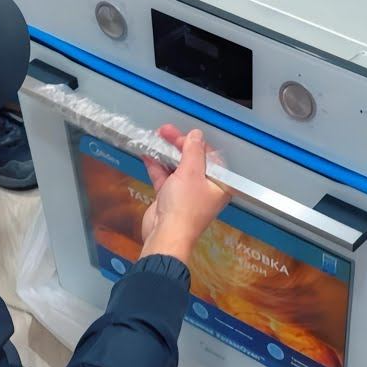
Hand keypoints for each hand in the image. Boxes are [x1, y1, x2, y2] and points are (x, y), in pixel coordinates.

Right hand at [140, 125, 229, 264]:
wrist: (166, 235)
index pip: (210, 157)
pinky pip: (165, 177)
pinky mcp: (171, 198)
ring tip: (155, 139)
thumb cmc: (184, 208)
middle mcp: (205, 188)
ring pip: (177, 168)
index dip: (195, 143)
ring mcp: (187, 194)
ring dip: (165, 154)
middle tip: (164, 132)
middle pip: (192, 160)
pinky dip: (157, 166)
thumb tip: (196, 135)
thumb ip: (193, 151)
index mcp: (218, 184)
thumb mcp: (191, 173)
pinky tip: (148, 154)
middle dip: (177, 145)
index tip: (182, 134)